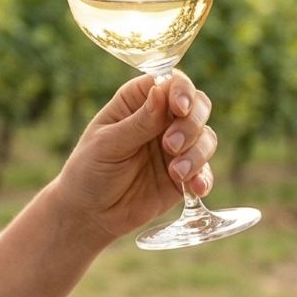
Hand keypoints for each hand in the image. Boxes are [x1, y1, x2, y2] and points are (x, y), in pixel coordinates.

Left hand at [54, 70, 217, 242]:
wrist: (90, 214)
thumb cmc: (90, 170)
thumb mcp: (108, 144)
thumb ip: (138, 122)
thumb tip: (161, 91)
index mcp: (138, 101)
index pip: (170, 82)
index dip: (181, 90)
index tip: (180, 108)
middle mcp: (161, 119)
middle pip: (197, 106)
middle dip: (191, 124)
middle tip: (171, 146)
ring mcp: (176, 147)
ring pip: (205, 138)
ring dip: (197, 153)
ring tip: (176, 173)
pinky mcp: (184, 175)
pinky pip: (205, 171)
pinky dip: (204, 177)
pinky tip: (196, 188)